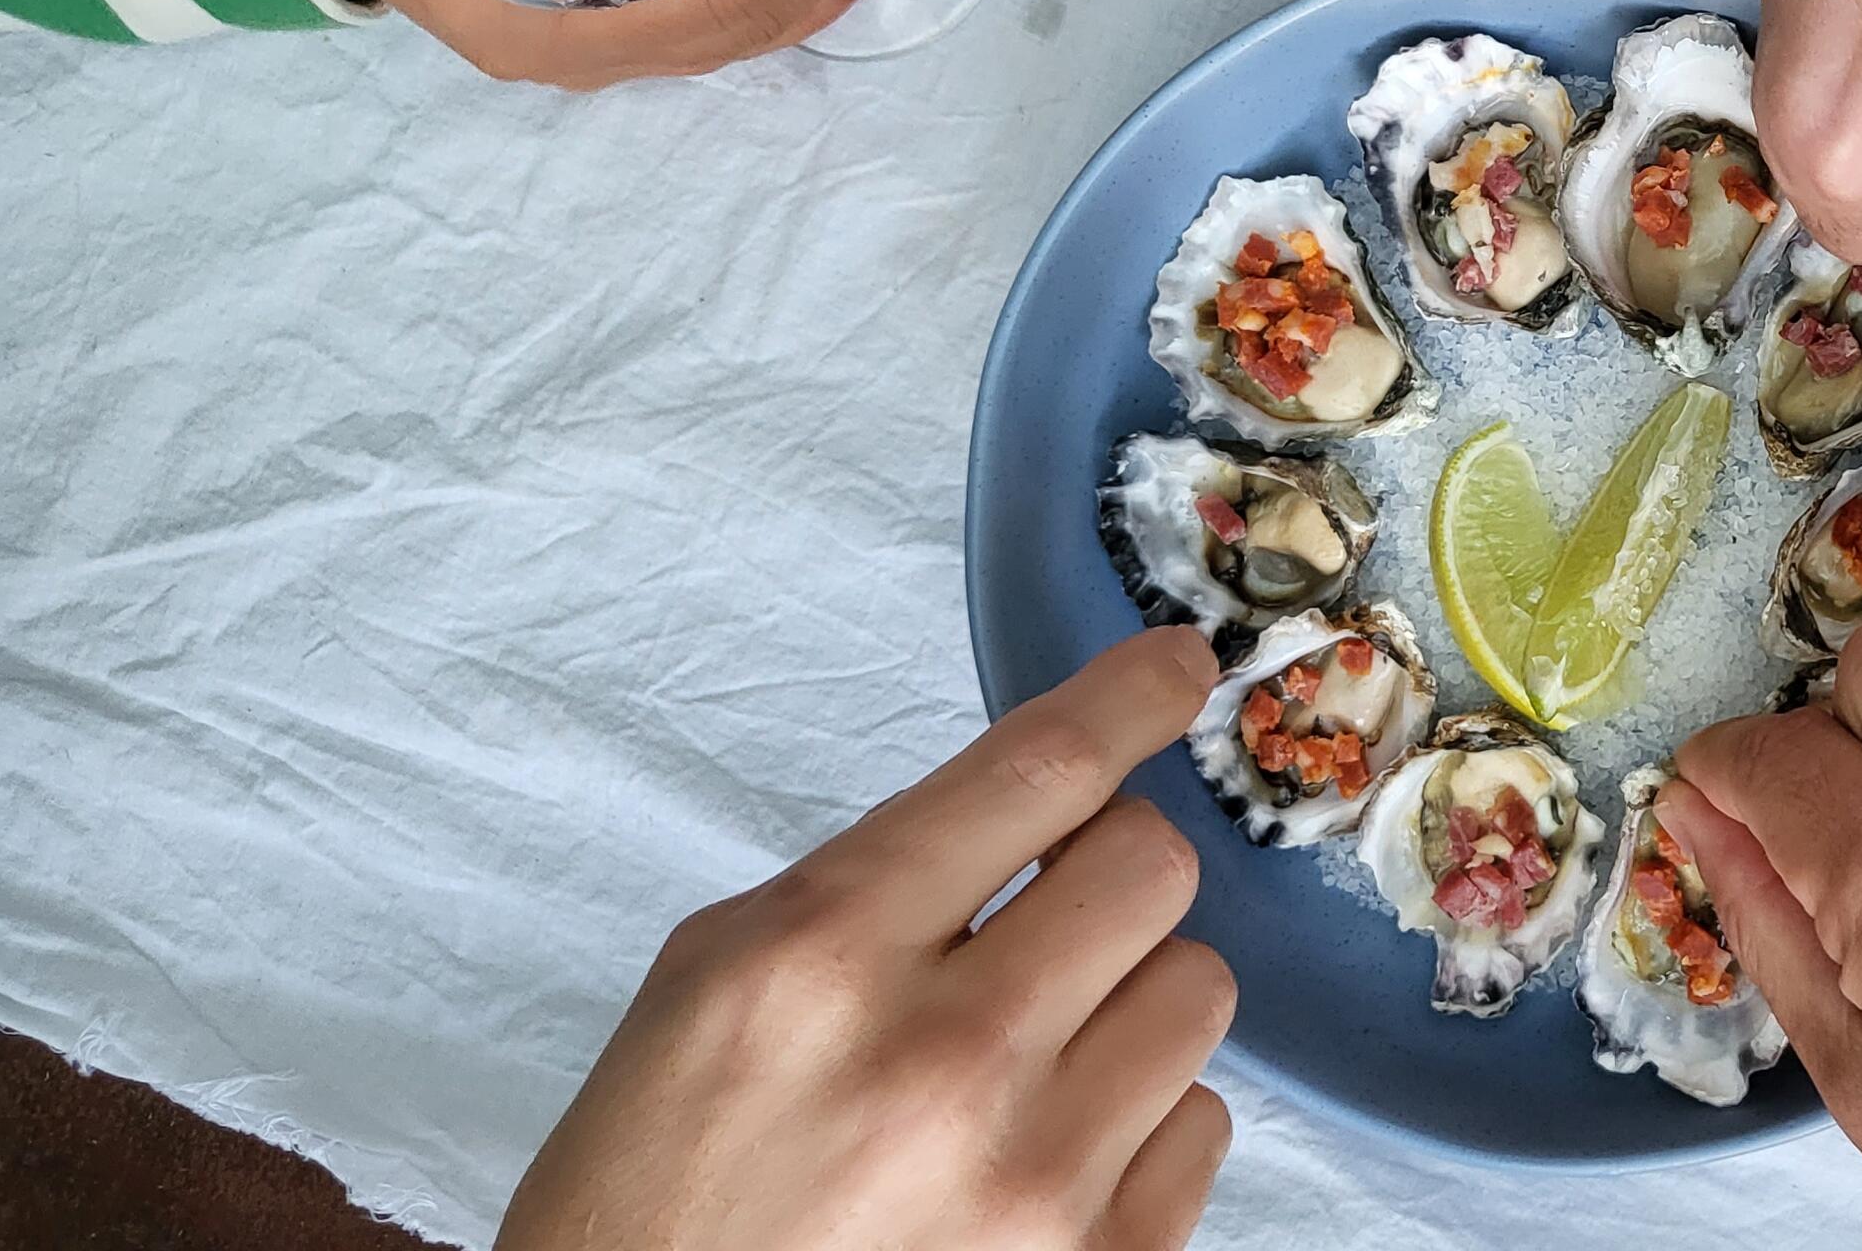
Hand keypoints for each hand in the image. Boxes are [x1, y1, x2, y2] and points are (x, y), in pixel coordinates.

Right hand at [499, 627, 1237, 1250]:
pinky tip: (1038, 1156)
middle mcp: (944, 1060)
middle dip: (1111, 871)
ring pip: (1197, 992)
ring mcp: (1035, 1176)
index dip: (1129, 696)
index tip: (1172, 668)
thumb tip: (1046, 803)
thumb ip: (876, 885)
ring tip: (1028, 1059)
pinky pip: (1201, 1124)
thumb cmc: (660, 1193)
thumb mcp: (714, 987)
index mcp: (821, 960)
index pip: (1036, 772)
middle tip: (1052, 913)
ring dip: (1128, 1002)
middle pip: (1153, 868)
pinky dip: (1138, 1125)